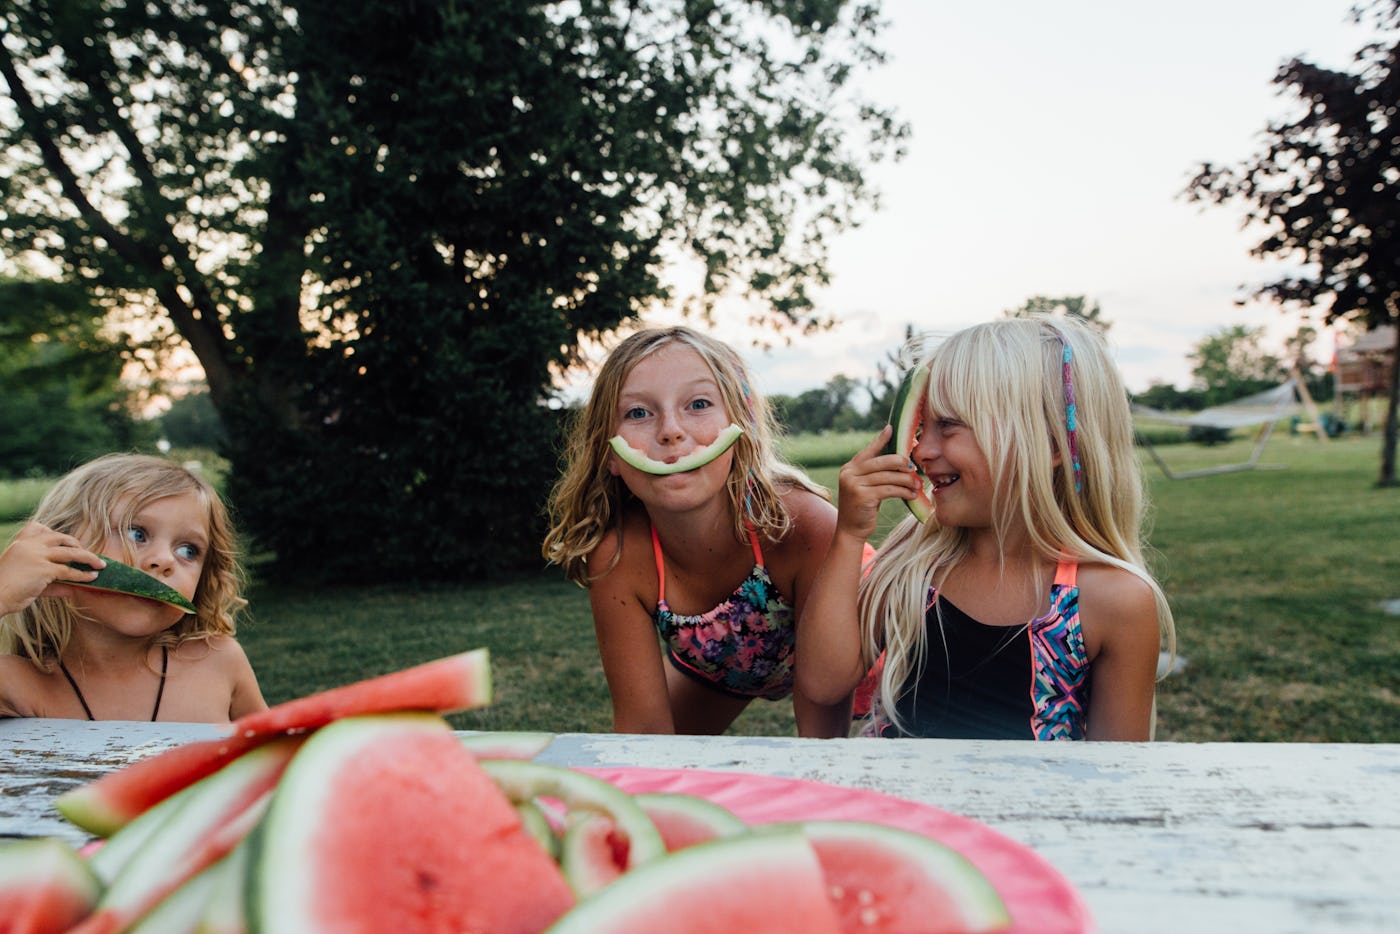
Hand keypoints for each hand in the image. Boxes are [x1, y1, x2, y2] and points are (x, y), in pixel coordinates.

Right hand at [0, 522, 105, 616]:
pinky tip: (92, 577)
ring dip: (89, 558)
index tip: (67, 542)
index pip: (37, 527)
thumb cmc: (6, 590)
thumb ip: (47, 579)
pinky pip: (69, 571)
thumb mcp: (25, 577)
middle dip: (77, 544)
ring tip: (101, 564)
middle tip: (87, 554)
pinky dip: (82, 575)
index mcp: (20, 543)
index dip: (54, 533)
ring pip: (70, 553)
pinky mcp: (43, 570)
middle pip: (60, 538)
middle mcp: (29, 546)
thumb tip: (71, 588)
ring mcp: (37, 556)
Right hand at [834, 426, 918, 541]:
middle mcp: (849, 473)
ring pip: (888, 477)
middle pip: (881, 462)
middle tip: (913, 467)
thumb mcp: (864, 487)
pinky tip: (912, 495)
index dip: (881, 439)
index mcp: (849, 468)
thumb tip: (898, 459)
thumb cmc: (862, 507)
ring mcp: (854, 485)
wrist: (850, 530)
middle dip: (900, 463)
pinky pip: (889, 490)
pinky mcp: (862, 497)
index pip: (868, 451)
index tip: (891, 429)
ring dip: (906, 480)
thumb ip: (873, 473)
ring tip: (917, 484)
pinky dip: (903, 491)